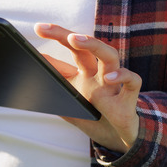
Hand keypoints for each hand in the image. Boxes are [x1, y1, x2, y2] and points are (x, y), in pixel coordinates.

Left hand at [34, 23, 140, 152]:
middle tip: (45, 29)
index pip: (71, 49)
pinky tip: (109, 77)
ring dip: (93, 45)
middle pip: (86, 47)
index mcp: (85, 72)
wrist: (117, 138)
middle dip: (66, 35)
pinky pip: (132, 81)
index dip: (56, 37)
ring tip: (75, 39)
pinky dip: (123, 76)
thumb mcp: (69, 101)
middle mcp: (98, 74)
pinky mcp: (128, 98)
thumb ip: (55, 86)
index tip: (38, 28)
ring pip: (110, 56)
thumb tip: (33, 73)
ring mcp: (114, 84)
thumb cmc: (94, 117)